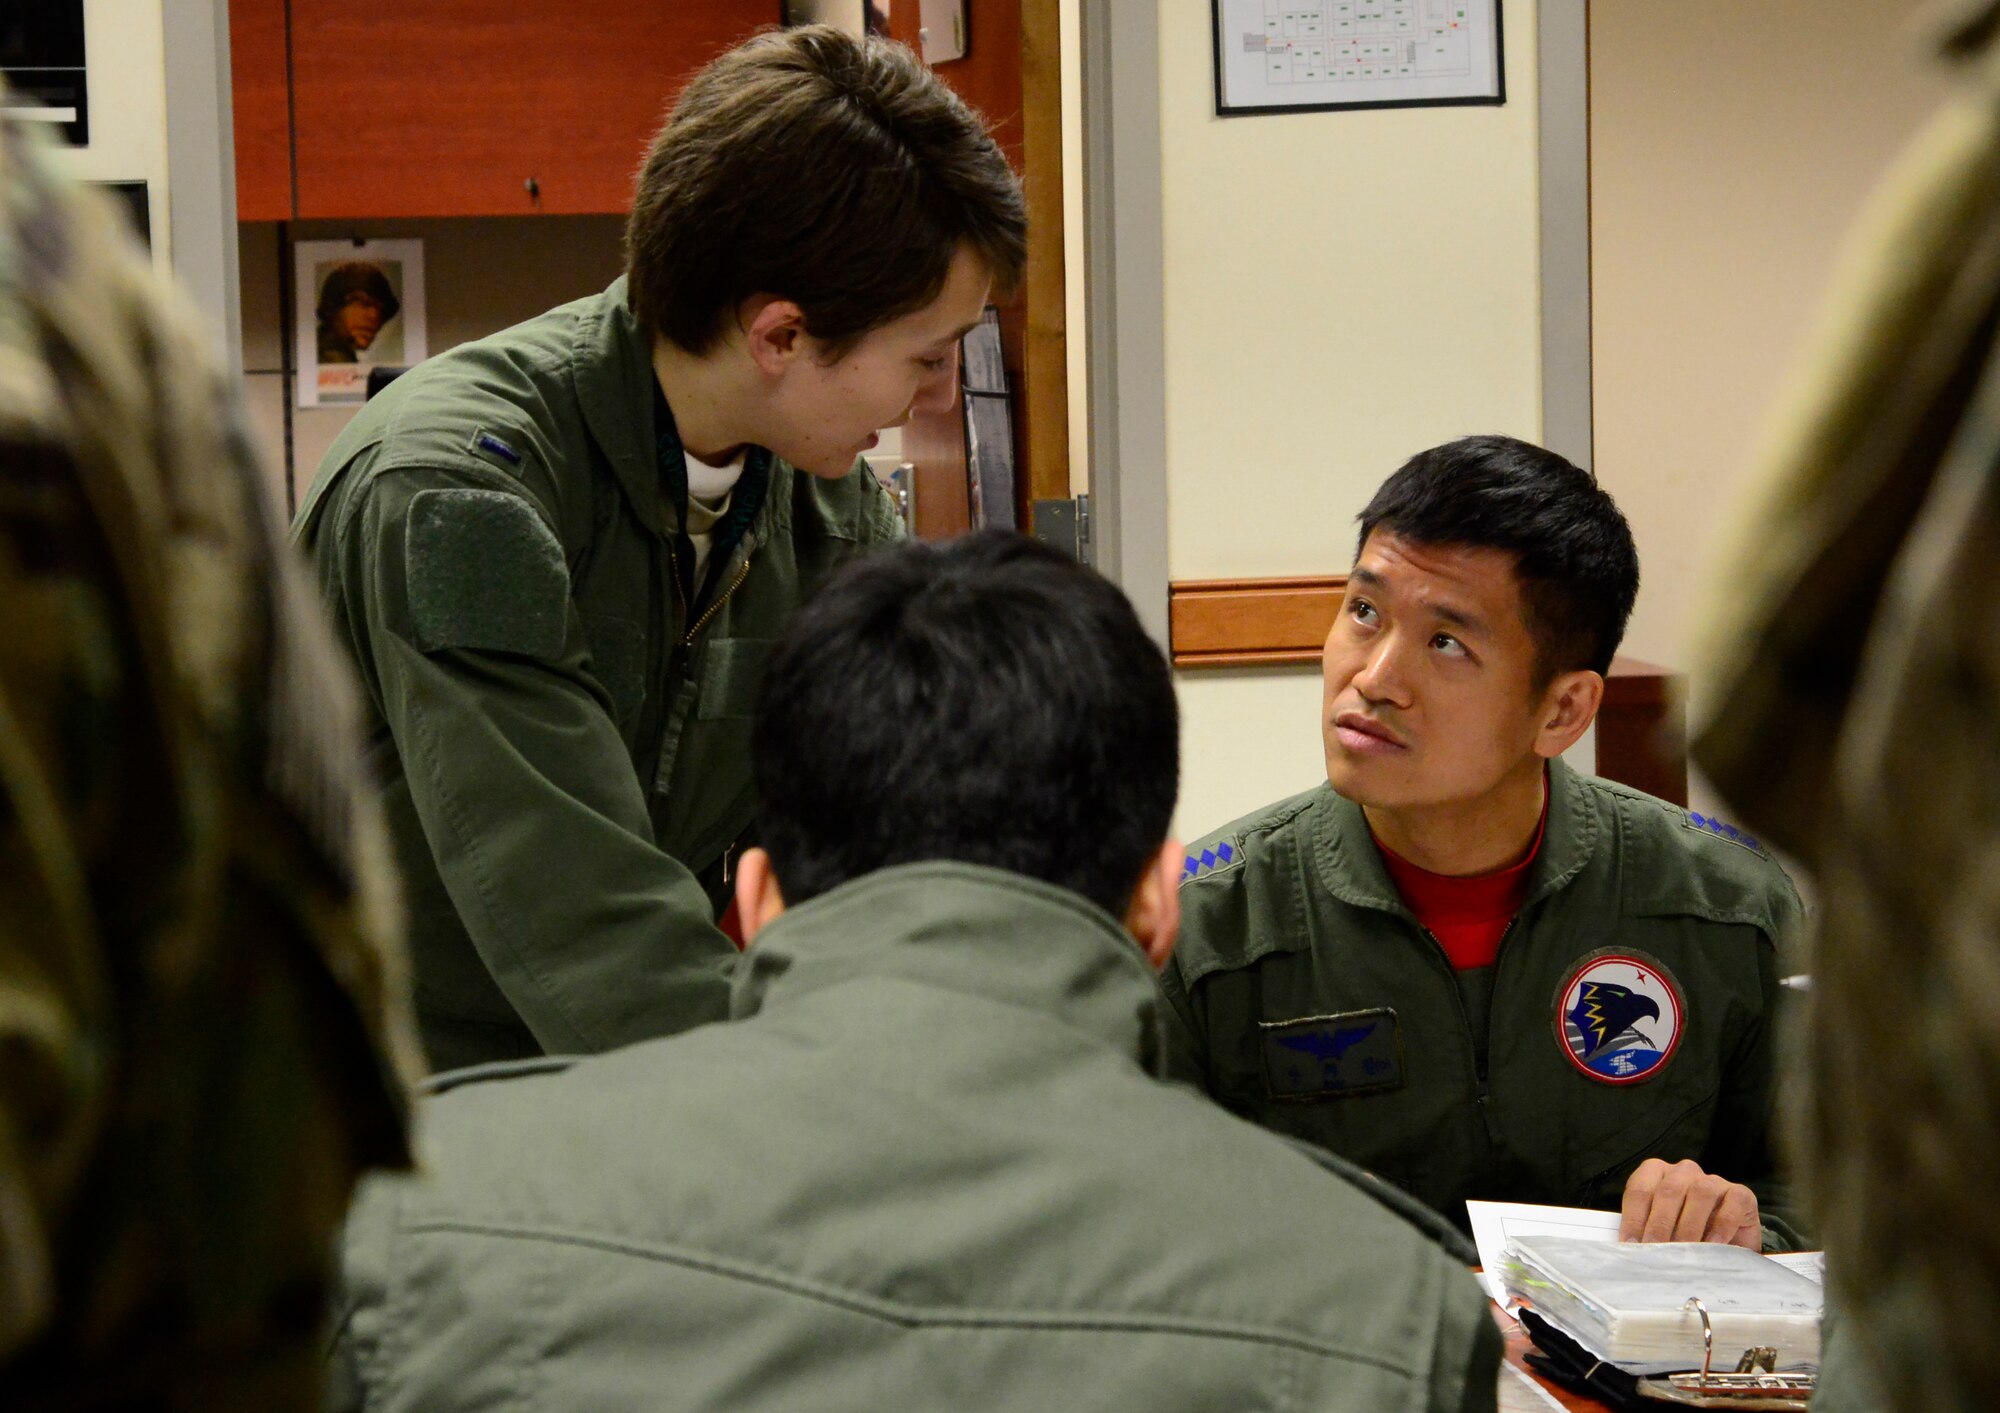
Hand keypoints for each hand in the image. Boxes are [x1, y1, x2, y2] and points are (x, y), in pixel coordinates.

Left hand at [1618, 1158, 1760, 1249]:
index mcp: (1657, 1173)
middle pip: (1669, 1190)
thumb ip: (1645, 1231)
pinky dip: (1721, 1225)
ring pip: (1700, 1193)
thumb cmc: (1685, 1233)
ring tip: (1684, 1250)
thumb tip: (1631, 1249)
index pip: (1640, 1190)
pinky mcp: (1740, 1194)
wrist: (1728, 1240)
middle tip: (1656, 1250)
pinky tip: (1713, 1244)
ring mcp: (1714, 1181)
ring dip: (1689, 1225)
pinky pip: (1731, 1204)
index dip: (1634, 1218)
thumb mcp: (1661, 1230)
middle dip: (1660, 1223)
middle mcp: (1684, 1172)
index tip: (1632, 1244)